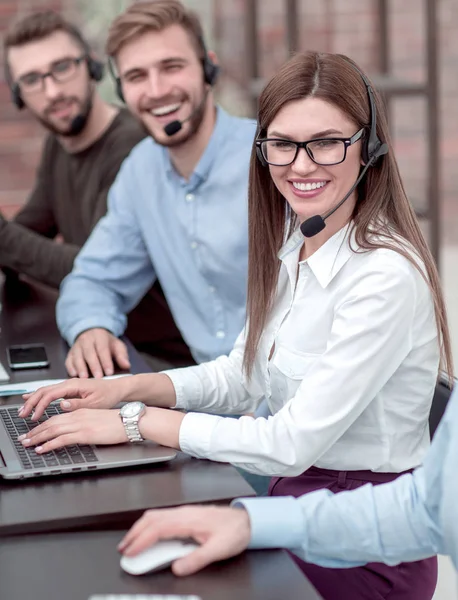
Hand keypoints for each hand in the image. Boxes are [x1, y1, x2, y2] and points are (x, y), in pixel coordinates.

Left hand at [18, 408, 126, 452]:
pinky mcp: (85, 434)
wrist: (130, 420)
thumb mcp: (98, 420)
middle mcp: (78, 416)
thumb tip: (76, 432)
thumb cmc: (119, 421)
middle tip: (25, 439)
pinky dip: (49, 444)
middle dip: (35, 431)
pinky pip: (62, 439)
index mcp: (81, 412)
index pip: (56, 417)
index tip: (34, 431)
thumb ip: (85, 423)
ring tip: (28, 444)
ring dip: (38, 438)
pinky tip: (42, 449)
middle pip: (51, 423)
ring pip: (53, 429)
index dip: (42, 425)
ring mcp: (81, 424)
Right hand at [19, 377, 128, 420]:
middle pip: (44, 390)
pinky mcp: (70, 388)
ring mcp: (69, 385)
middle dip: (31, 402)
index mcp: (74, 385)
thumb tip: (61, 405)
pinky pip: (52, 391)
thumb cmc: (108, 395)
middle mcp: (70, 382)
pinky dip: (40, 396)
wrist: (117, 389)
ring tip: (23, 409)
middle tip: (22, 414)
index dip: (39, 406)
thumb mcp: (95, 403)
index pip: (50, 394)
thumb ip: (77, 404)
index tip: (34, 417)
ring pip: (46, 390)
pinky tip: (32, 398)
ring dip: (33, 399)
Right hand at [66, 328, 130, 377]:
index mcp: (100, 337)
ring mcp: (76, 346)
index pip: (102, 349)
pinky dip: (71, 368)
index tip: (109, 372)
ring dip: (81, 368)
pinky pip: (68, 361)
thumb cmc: (106, 343)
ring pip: (77, 357)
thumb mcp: (117, 345)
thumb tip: (127, 365)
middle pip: (89, 353)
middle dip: (94, 366)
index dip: (106, 361)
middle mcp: (86, 340)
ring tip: (85, 378)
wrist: (92, 333)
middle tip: (98, 378)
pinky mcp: (70, 353)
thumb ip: (122, 355)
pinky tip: (74, 375)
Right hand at [118, 505, 250, 575]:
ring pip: (155, 515)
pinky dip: (149, 525)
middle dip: (134, 533)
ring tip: (131, 542)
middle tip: (124, 548)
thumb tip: (176, 567)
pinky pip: (162, 516)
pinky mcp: (186, 514)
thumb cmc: (234, 532)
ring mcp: (184, 512)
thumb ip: (196, 560)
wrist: (246, 521)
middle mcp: (183, 513)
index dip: (141, 541)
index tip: (131, 552)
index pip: (157, 529)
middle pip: (151, 519)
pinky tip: (148, 534)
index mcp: (188, 520)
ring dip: (140, 528)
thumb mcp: (218, 550)